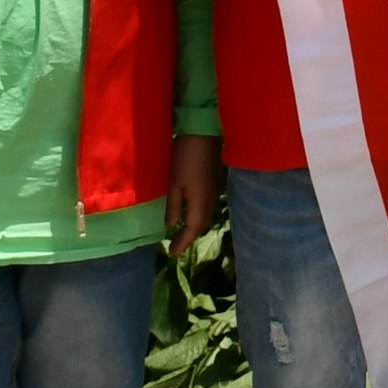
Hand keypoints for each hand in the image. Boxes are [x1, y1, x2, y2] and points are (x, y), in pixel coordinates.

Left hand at [168, 135, 221, 249]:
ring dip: (195, 227)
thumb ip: (174, 206)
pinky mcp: (215, 183)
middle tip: (177, 246)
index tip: (173, 254)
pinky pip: (207, 207)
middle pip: (201, 225)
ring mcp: (215, 191)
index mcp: (200, 203)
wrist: (205, 133)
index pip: (192, 229)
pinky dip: (199, 215)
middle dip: (189, 237)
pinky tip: (191, 213)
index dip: (183, 242)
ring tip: (183, 233)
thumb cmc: (186, 157)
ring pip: (206, 216)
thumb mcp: (174, 183)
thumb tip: (172, 226)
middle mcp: (211, 201)